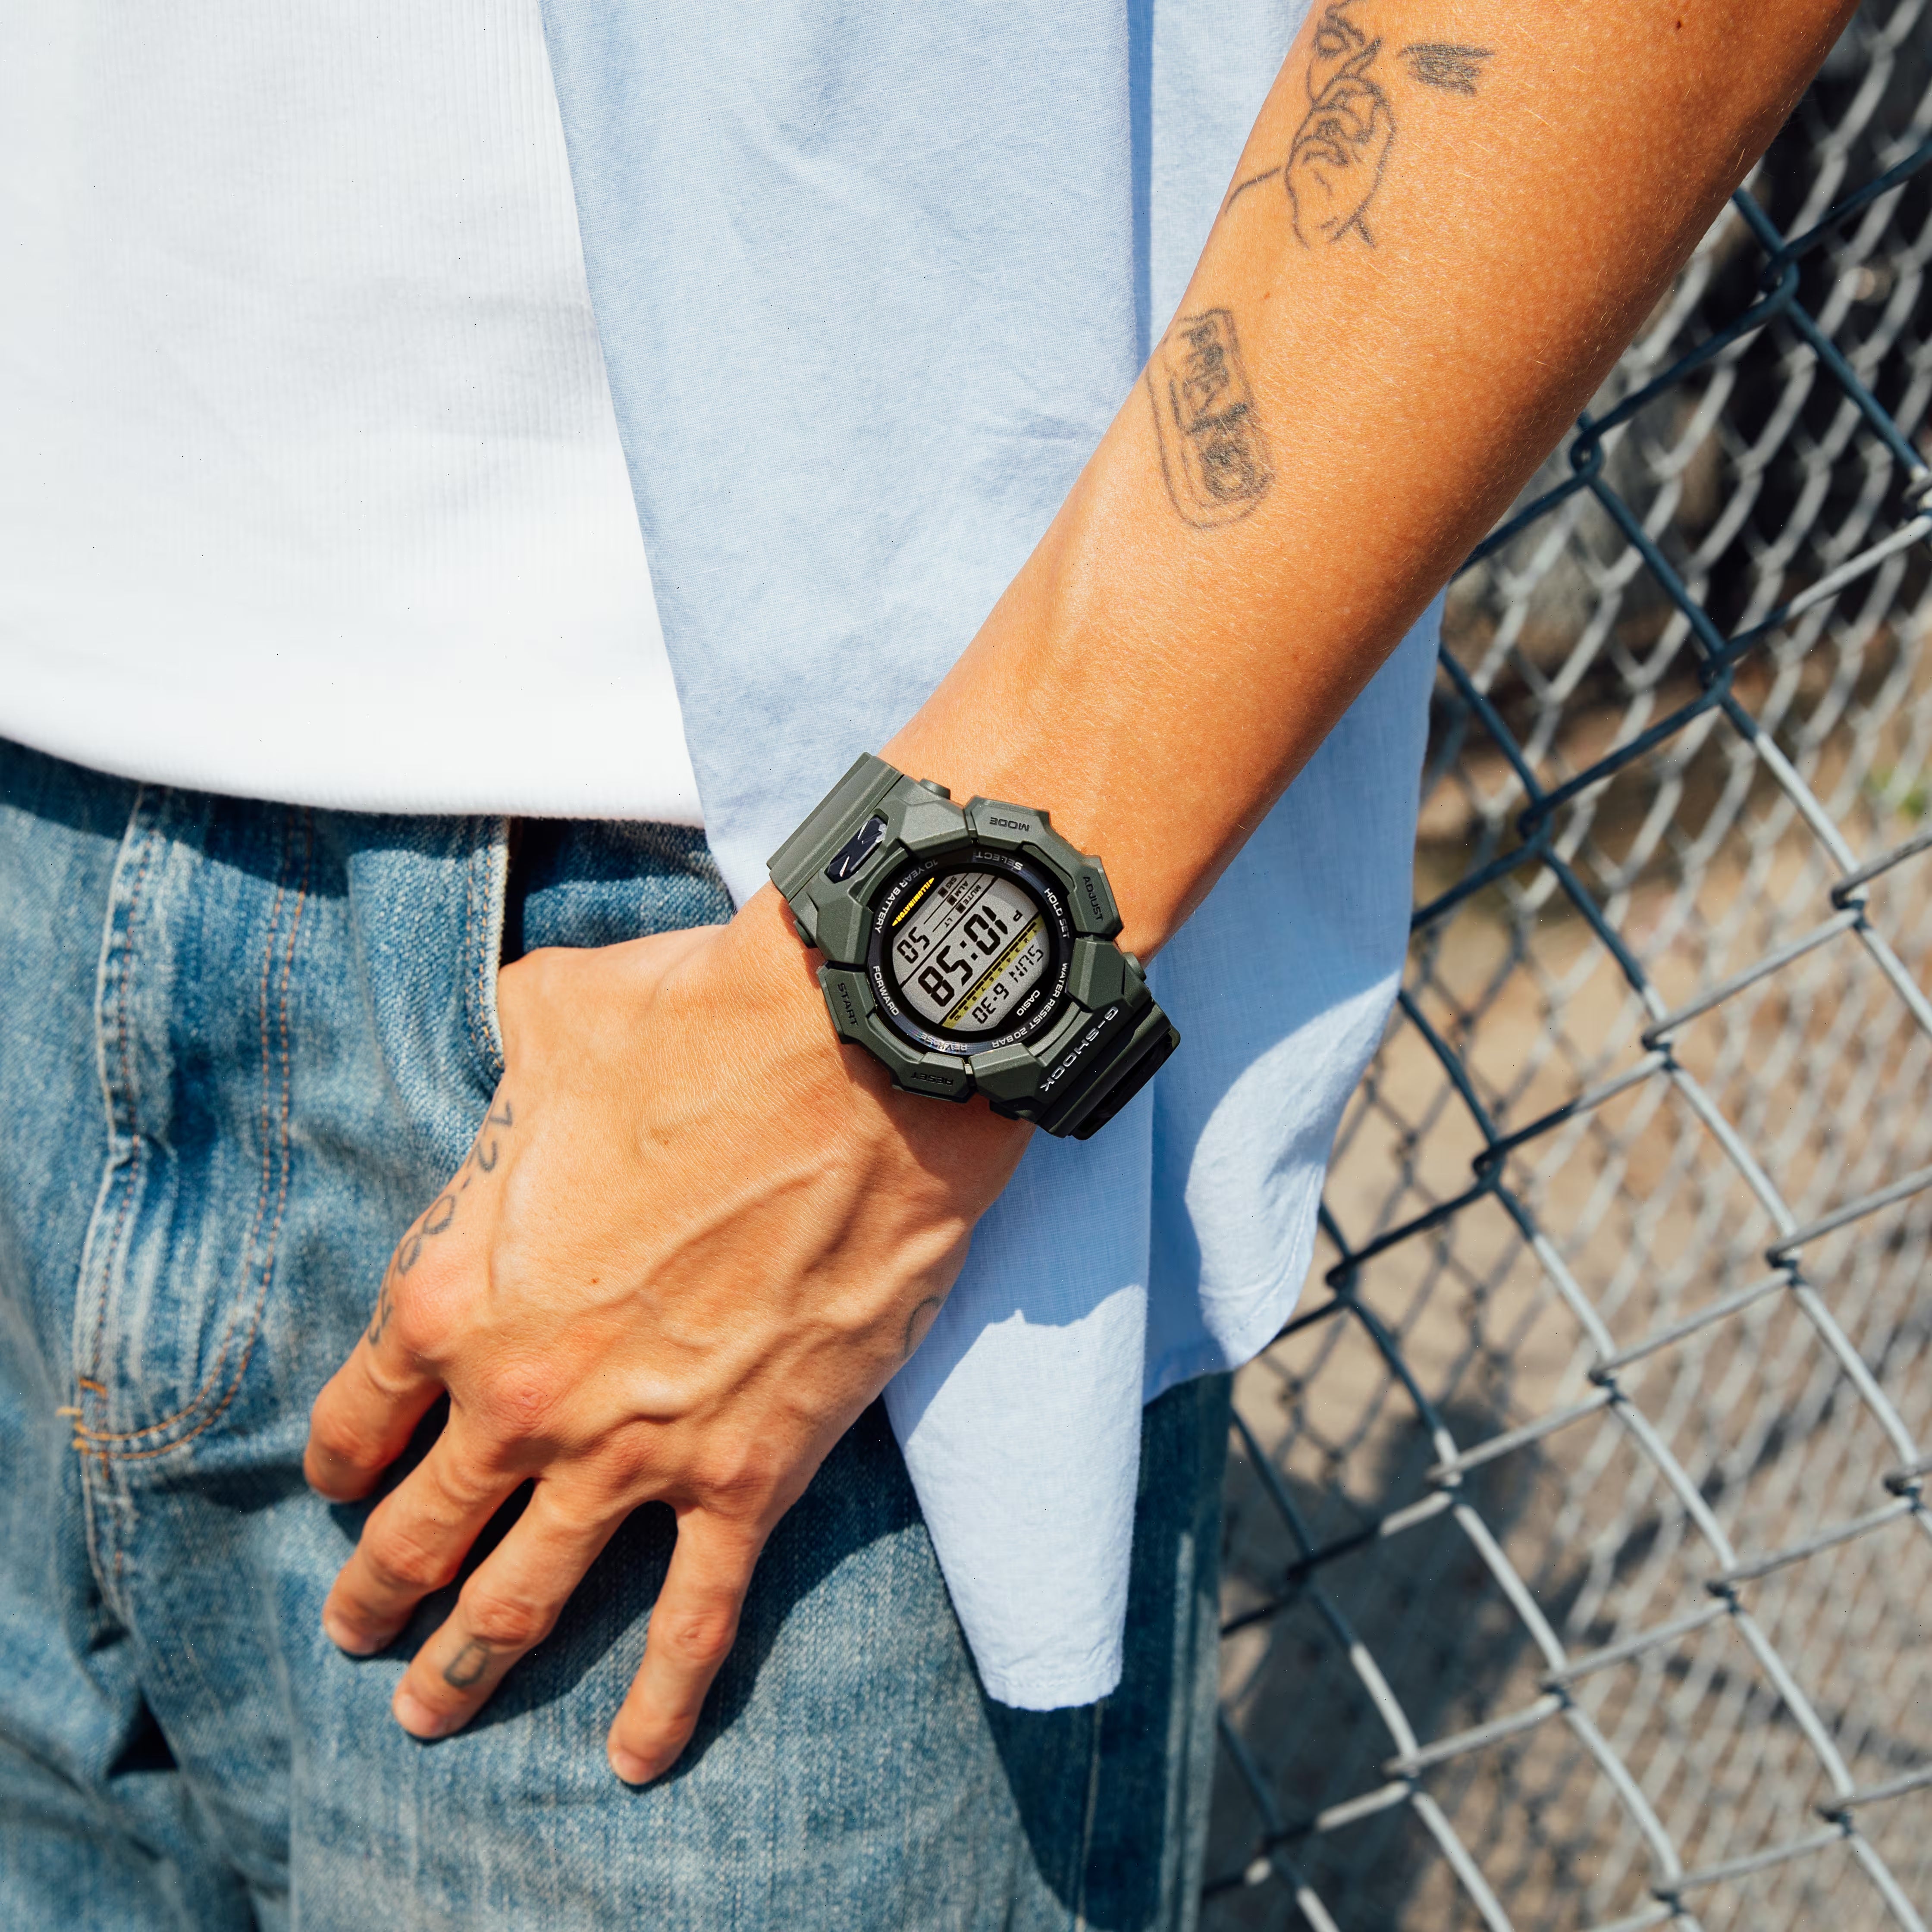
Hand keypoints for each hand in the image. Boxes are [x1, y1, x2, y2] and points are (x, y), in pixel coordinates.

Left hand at [302, 888, 1027, 1782]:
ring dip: (467, 1667)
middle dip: (377, 1588)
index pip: (360, 1412)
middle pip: (422, 1527)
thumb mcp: (555, 1012)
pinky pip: (693, 1623)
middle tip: (357, 1630)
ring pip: (524, 1599)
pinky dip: (660, 1703)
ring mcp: (633, 1453)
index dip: (345, 1457)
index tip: (347, 1482)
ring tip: (429, 1713)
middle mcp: (521, 1397)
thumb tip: (517, 1042)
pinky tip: (633, 1760)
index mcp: (453, 1290)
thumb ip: (507, 1056)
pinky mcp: (746, 1479)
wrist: (859, 1064)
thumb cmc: (705, 1025)